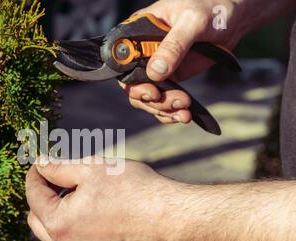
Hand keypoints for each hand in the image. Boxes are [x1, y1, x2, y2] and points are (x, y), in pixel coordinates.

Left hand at [25, 157, 177, 240]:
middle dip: (42, 196)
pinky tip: (90, 207)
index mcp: (59, 224)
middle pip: (38, 219)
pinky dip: (73, 225)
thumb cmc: (132, 189)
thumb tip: (39, 163)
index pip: (34, 195)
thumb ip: (57, 168)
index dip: (35, 174)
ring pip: (54, 233)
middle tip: (57, 176)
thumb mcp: (90, 169)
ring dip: (57, 211)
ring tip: (76, 190)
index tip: (41, 161)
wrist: (169, 218)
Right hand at [120, 0, 247, 124]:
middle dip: (151, 100)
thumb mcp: (192, 21)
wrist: (233, 18)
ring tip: (184, 110)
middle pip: (132, 86)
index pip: (122, 62)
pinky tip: (184, 115)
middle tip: (173, 102)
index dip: (132, 81)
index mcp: (138, 33)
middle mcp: (143, 53)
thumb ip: (174, 46)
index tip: (152, 91)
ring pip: (147, 98)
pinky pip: (163, 101)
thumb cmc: (210, 8)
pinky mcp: (171, 79)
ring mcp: (156, 68)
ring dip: (163, 109)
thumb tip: (155, 72)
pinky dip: (171, 113)